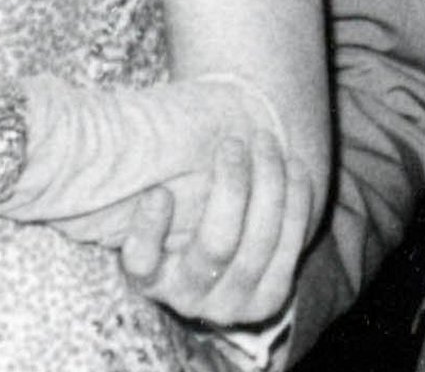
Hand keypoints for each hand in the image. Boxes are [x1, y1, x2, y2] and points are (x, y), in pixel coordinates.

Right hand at [121, 131, 311, 328]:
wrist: (218, 260)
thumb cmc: (176, 212)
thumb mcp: (156, 204)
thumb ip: (149, 174)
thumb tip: (130, 120)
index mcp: (149, 277)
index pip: (141, 261)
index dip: (150, 229)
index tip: (160, 190)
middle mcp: (187, 298)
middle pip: (216, 244)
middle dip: (232, 189)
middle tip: (233, 143)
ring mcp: (231, 304)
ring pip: (259, 244)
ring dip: (269, 187)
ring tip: (266, 144)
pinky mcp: (269, 300)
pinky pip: (289, 248)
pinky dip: (295, 203)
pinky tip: (294, 167)